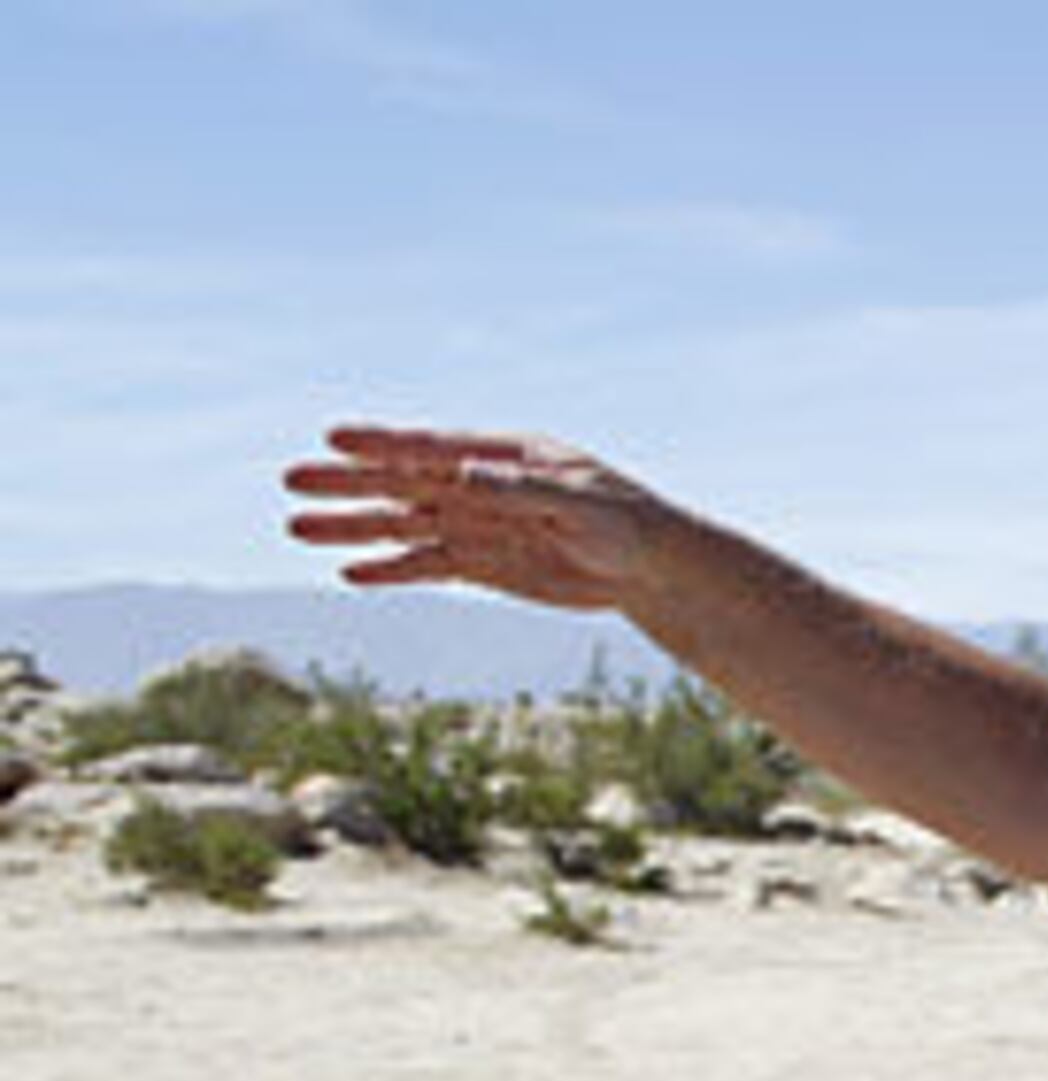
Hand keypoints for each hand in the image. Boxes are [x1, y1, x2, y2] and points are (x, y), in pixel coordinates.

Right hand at [284, 428, 663, 613]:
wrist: (653, 569)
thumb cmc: (629, 525)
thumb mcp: (583, 506)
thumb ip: (524, 490)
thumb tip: (466, 474)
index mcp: (504, 456)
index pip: (431, 447)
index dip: (383, 443)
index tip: (335, 438)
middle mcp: (480, 486)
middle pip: (401, 482)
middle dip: (347, 483)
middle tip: (291, 480)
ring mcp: (478, 525)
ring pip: (403, 524)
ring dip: (352, 527)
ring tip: (296, 528)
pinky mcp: (484, 564)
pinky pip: (427, 566)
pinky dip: (391, 570)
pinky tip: (350, 572)